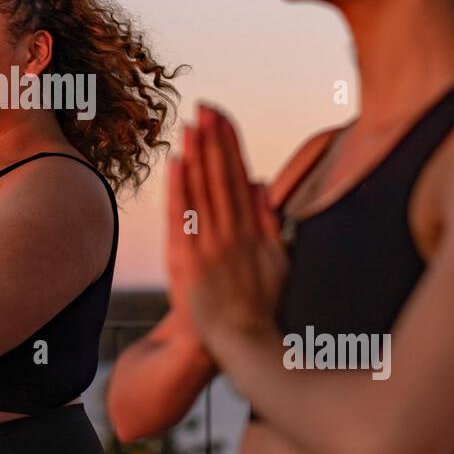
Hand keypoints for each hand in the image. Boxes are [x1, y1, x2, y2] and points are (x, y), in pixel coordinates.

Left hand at [172, 103, 287, 352]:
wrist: (237, 346)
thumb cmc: (256, 306)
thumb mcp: (276, 262)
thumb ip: (268, 221)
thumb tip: (260, 183)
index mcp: (254, 231)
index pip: (240, 178)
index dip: (230, 145)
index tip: (222, 117)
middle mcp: (233, 234)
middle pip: (222, 178)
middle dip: (214, 140)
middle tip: (205, 107)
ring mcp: (210, 247)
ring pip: (204, 192)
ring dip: (198, 156)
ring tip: (191, 124)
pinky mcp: (188, 262)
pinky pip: (182, 218)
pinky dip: (180, 190)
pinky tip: (176, 163)